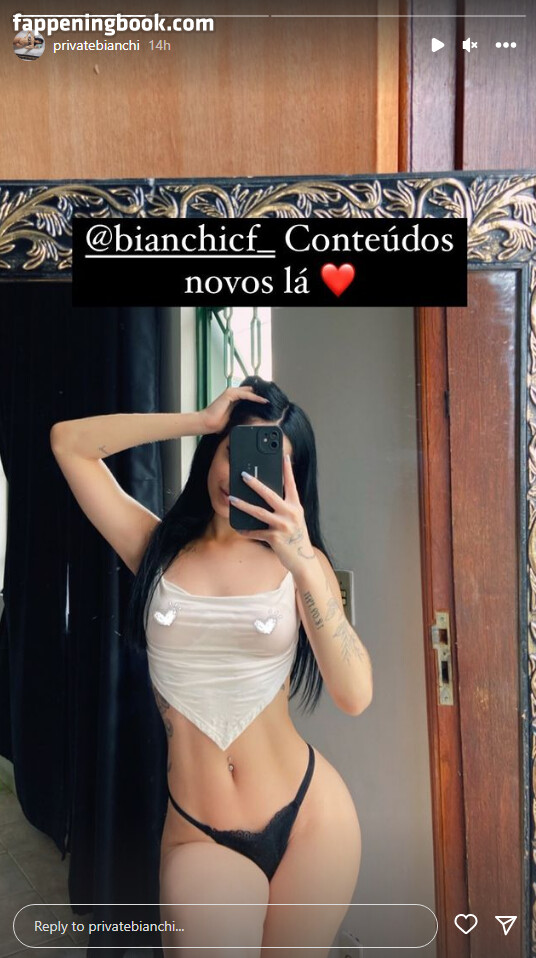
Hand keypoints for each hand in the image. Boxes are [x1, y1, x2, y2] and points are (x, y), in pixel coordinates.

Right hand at [199, 386, 268, 434]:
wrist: (207, 424)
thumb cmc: (217, 424)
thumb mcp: (234, 419)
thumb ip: (242, 415)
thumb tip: (253, 419)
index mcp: (234, 400)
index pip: (249, 396)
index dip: (258, 399)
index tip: (268, 404)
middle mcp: (232, 394)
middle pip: (250, 392)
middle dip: (261, 395)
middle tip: (271, 401)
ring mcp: (231, 393)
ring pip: (249, 392)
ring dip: (259, 396)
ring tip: (269, 401)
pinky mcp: (229, 394)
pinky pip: (245, 394)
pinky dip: (254, 397)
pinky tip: (262, 401)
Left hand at [229, 455, 316, 575]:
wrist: (303, 559)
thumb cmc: (296, 537)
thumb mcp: (295, 519)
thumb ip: (285, 507)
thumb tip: (267, 496)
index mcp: (296, 506)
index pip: (291, 484)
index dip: (288, 469)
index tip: (284, 456)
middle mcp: (290, 513)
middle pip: (269, 494)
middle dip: (255, 484)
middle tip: (243, 475)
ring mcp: (282, 525)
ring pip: (259, 512)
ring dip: (243, 505)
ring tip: (232, 499)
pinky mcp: (275, 538)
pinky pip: (256, 532)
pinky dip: (246, 531)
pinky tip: (238, 529)